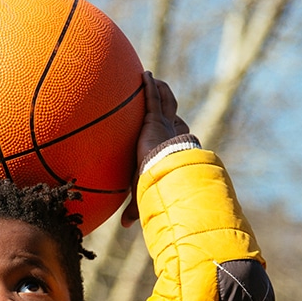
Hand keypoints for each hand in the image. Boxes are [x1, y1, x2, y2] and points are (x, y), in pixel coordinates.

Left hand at [121, 72, 190, 226]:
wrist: (166, 172)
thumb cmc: (158, 184)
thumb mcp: (144, 194)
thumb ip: (134, 208)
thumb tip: (125, 226)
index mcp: (171, 150)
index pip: (177, 137)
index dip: (177, 131)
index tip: (174, 129)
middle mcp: (171, 134)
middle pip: (174, 116)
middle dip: (170, 107)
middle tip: (165, 101)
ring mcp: (164, 123)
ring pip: (166, 102)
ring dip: (162, 91)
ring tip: (153, 80)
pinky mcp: (154, 117)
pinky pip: (152, 97)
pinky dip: (149, 85)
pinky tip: (144, 74)